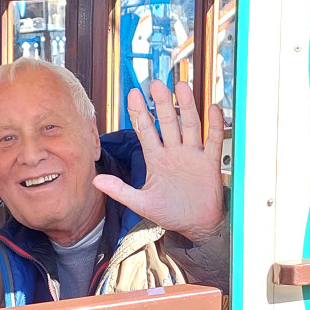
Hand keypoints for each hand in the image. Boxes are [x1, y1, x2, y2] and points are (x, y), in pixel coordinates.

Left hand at [93, 80, 224, 243]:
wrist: (195, 226)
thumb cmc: (169, 213)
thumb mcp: (140, 202)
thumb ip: (119, 190)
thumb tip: (95, 180)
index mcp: (156, 159)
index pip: (146, 131)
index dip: (140, 113)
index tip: (133, 94)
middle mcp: (174, 152)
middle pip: (168, 122)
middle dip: (162, 103)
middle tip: (156, 83)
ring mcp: (192, 155)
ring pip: (189, 125)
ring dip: (186, 106)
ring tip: (181, 87)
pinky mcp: (209, 163)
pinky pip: (213, 141)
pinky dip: (214, 125)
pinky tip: (212, 108)